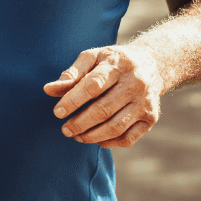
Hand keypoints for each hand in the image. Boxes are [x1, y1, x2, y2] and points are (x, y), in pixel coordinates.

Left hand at [43, 45, 163, 147]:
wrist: (152, 65)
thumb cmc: (113, 62)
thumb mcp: (92, 58)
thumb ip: (71, 74)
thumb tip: (48, 90)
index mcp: (117, 64)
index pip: (93, 85)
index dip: (73, 100)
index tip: (57, 112)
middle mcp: (135, 83)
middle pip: (103, 109)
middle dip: (80, 123)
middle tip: (65, 129)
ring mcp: (145, 102)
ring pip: (116, 127)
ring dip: (92, 136)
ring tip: (76, 136)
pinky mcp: (151, 118)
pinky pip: (128, 138)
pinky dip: (109, 143)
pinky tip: (96, 139)